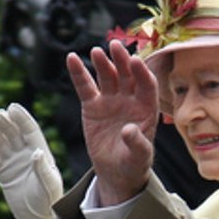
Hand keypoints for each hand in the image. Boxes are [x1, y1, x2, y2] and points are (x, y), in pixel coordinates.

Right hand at [0, 103, 71, 218]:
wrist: (37, 218)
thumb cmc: (48, 201)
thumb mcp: (49, 185)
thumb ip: (43, 168)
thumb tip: (36, 152)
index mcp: (40, 152)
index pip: (30, 130)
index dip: (21, 118)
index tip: (12, 106)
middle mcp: (26, 154)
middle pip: (13, 132)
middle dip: (4, 122)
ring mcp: (14, 162)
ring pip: (1, 142)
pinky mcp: (3, 172)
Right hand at [67, 43, 158, 203]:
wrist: (116, 171)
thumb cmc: (134, 163)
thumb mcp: (139, 157)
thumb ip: (137, 143)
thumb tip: (129, 130)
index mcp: (146, 108)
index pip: (147, 85)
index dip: (142, 73)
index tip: (136, 61)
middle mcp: (130, 100)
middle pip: (127, 75)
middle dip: (122, 60)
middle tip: (115, 46)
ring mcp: (111, 100)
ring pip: (108, 77)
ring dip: (103, 63)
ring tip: (96, 52)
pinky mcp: (93, 105)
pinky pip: (85, 86)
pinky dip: (78, 73)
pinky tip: (71, 58)